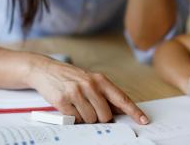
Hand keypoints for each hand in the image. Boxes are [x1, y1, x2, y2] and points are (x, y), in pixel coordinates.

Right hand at [27, 56, 148, 124]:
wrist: (46, 70)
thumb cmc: (71, 77)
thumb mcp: (91, 80)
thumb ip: (105, 94)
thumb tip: (121, 110)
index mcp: (100, 80)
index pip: (121, 98)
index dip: (134, 111)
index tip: (143, 120)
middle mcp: (90, 85)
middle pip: (105, 115)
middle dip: (100, 117)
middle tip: (90, 109)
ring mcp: (76, 92)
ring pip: (91, 119)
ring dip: (85, 118)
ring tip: (78, 105)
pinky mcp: (63, 101)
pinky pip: (75, 120)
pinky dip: (74, 118)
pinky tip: (69, 107)